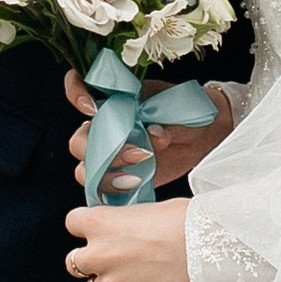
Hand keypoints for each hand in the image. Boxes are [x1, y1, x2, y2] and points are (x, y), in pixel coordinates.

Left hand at [63, 198, 191, 281]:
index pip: (73, 222)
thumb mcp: (152, 208)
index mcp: (102, 223)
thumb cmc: (189, 221)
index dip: (85, 226)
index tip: (96, 230)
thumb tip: (128, 229)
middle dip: (92, 261)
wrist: (212, 248)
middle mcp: (100, 255)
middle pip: (74, 262)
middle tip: (113, 259)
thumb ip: (128, 221)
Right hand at [64, 70, 235, 196]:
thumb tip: (155, 134)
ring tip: (135, 177)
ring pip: (85, 169)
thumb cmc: (190, 112)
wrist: (204, 135)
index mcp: (116, 99)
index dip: (76, 95)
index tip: (92, 108)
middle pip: (79, 141)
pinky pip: (101, 189)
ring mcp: (111, 154)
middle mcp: (107, 126)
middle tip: (136, 154)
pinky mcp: (120, 176)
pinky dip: (109, 194)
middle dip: (97, 152)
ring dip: (104, 176)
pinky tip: (131, 190)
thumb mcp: (183, 112)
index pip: (80, 87)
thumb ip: (169, 123)